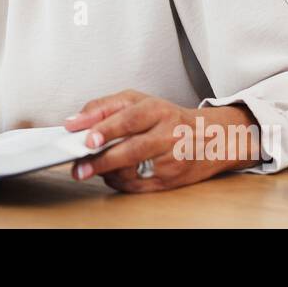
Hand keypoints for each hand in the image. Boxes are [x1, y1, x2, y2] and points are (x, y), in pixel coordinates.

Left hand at [64, 90, 260, 191]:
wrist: (212, 139)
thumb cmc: (167, 118)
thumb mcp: (137, 100)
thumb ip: (104, 107)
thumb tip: (75, 122)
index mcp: (157, 110)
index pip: (129, 119)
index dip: (106, 129)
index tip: (87, 139)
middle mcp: (167, 135)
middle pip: (131, 150)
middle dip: (101, 160)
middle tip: (79, 166)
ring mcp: (170, 161)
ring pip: (132, 171)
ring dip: (106, 172)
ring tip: (90, 168)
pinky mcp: (170, 181)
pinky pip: (137, 186)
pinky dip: (117, 182)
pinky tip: (109, 175)